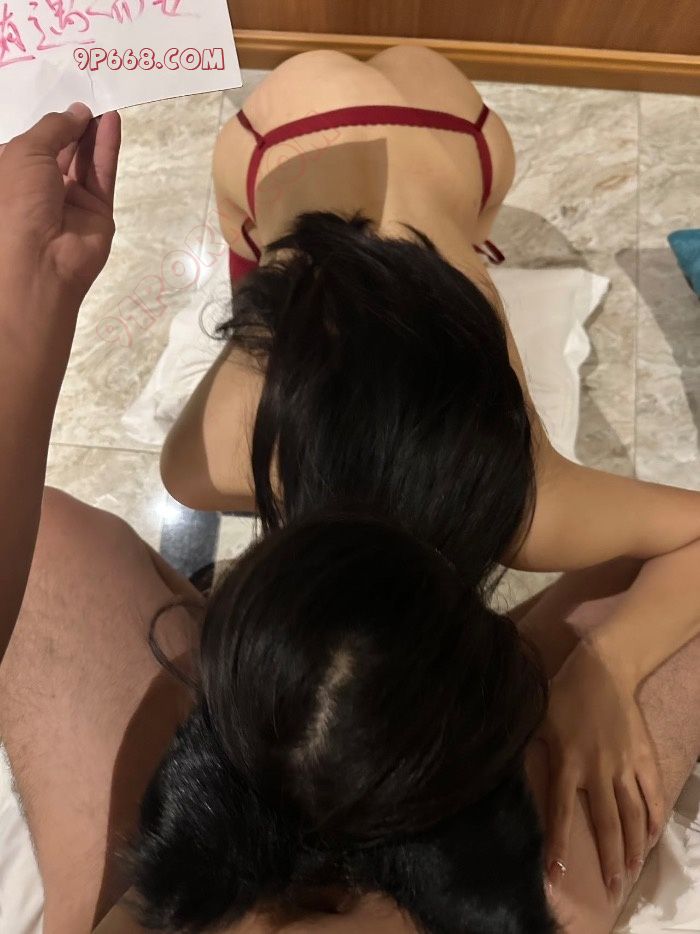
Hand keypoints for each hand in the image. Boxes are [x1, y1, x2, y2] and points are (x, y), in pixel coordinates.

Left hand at [0, 103, 120, 304]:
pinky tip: (113, 122)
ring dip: (93, 133)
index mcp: (12, 174)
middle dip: (73, 125)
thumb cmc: (17, 199)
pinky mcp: (97, 211)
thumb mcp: (26, 150)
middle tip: (90, 97)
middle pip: (61, 150)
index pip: (32, 143)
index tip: (65, 100)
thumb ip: (55, 127)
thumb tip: (79, 111)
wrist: (39, 258)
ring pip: (84, 160)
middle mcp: (40, 187)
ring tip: (104, 104)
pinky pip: (103, 175)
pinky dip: (108, 148)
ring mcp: (70, 201)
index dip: (48, 123)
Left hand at [538, 640, 664, 904]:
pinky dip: (653, 817)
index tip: (556, 873)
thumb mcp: (536, 720)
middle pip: (605, 823)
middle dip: (607, 859)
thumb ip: (526, 750)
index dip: (559, 844)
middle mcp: (598, 770)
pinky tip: (652, 837)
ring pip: (631, 814)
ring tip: (631, 872)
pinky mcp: (642, 756)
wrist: (602, 669)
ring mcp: (624, 764)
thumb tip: (500, 769)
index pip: (561, 812)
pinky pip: (651, 793)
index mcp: (568, 762)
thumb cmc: (562, 694)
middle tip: (611, 889)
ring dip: (632, 846)